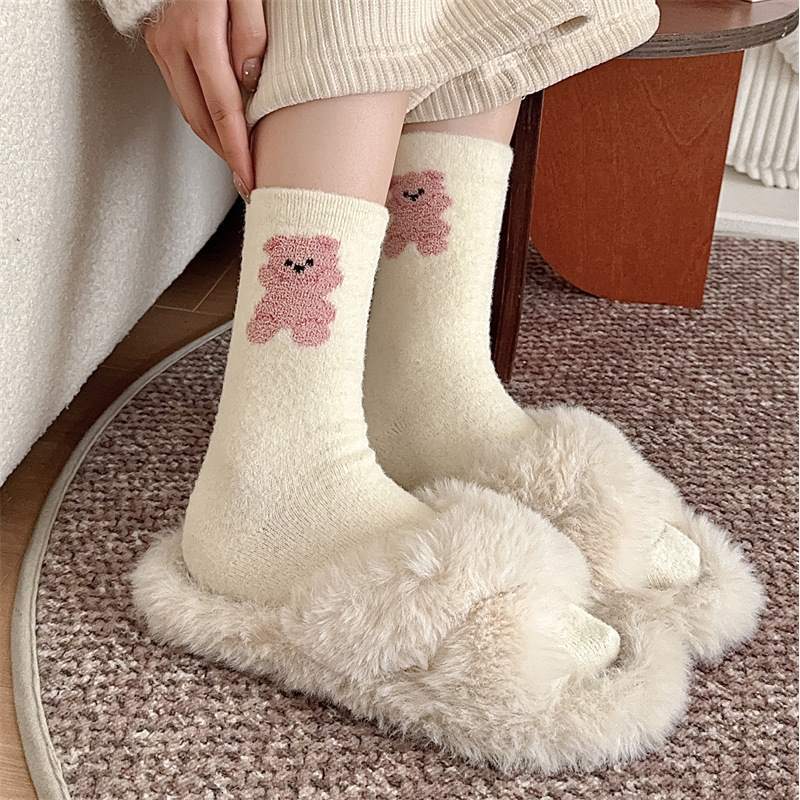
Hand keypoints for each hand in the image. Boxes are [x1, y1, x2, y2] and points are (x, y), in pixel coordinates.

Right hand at [144, 0, 267, 198]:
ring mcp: (162, 47)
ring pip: (190, 111)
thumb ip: (251, 33)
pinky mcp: (159, 46)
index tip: (252, 179)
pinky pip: (183, 94)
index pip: (224, 110)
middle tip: (249, 183)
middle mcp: (173, 45)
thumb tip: (250, 83)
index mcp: (199, 33)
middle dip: (227, 156)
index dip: (239, 151)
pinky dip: (204, 120)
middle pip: (203, 120)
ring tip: (239, 165)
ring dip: (215, 143)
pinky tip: (223, 133)